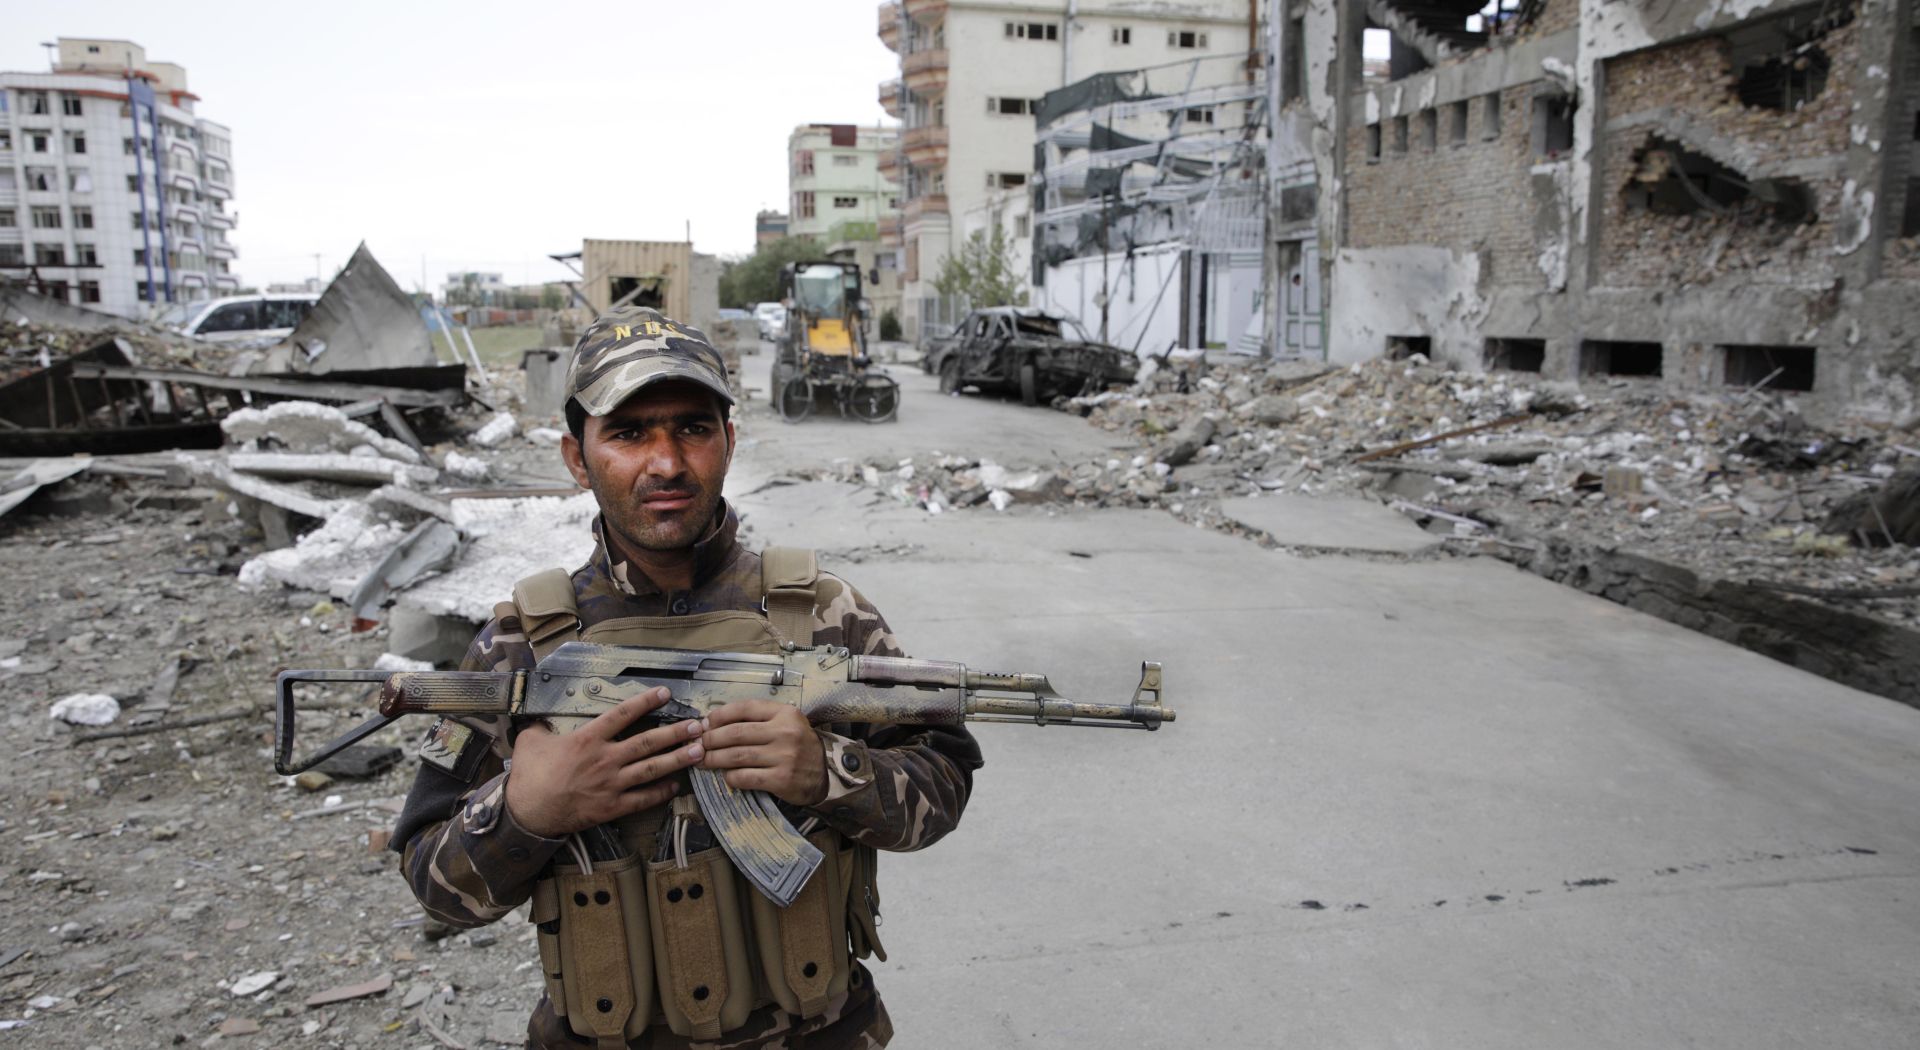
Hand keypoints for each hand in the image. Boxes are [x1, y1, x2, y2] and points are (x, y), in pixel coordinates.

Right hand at [504, 686, 705, 837]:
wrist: (527, 813)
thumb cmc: (529, 776)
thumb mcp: (530, 740)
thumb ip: (542, 725)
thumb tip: (541, 716)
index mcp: (587, 739)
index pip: (622, 714)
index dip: (645, 702)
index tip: (665, 693)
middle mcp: (605, 759)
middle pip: (647, 742)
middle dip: (676, 732)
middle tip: (698, 726)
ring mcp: (611, 784)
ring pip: (651, 769)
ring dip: (677, 760)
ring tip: (698, 751)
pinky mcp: (612, 807)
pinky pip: (642, 799)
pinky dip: (661, 793)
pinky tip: (675, 786)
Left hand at [698, 700, 827, 806]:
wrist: (824, 774)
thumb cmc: (798, 746)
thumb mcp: (785, 723)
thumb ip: (756, 720)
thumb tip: (713, 723)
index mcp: (784, 713)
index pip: (745, 708)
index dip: (719, 715)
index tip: (705, 724)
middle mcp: (785, 732)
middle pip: (736, 733)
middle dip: (711, 739)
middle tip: (698, 744)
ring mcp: (784, 757)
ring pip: (737, 756)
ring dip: (714, 759)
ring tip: (703, 761)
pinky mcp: (781, 779)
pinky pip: (746, 777)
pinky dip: (731, 777)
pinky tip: (726, 776)